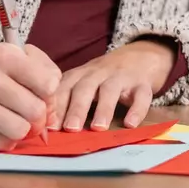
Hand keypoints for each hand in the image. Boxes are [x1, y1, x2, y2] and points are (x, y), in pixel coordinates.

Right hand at [0, 43, 60, 150]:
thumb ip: (47, 74)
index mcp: (2, 54)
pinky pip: (1, 144)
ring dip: (21, 130)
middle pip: (36, 109)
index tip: (40, 96)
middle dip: (38, 117)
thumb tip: (53, 106)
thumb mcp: (20, 61)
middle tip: (28, 114)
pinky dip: (4, 141)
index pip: (48, 83)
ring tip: (10, 121)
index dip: (50, 95)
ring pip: (20, 130)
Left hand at [51, 39, 175, 131]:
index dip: (56, 107)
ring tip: (98, 128)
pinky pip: (141, 95)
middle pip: (85, 88)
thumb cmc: (105, 77)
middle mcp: (98, 73)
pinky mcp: (142, 83)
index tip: (48, 127)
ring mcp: (121, 77)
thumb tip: (46, 131)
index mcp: (80, 75)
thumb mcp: (84, 82)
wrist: (141, 56)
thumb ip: (67, 100)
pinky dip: (137, 109)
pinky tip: (131, 124)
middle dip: (77, 108)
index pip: (63, 88)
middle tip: (71, 129)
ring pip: (111, 90)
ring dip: (103, 108)